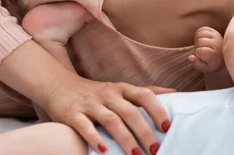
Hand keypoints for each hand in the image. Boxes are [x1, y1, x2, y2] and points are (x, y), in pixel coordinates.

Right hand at [44, 76, 174, 154]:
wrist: (59, 86)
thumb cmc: (97, 92)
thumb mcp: (122, 89)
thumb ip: (146, 92)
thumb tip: (174, 92)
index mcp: (122, 89)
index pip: (144, 96)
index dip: (157, 110)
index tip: (167, 127)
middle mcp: (108, 95)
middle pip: (130, 112)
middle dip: (144, 132)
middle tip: (155, 149)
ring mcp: (90, 104)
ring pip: (111, 120)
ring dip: (125, 139)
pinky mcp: (73, 114)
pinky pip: (85, 126)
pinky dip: (95, 139)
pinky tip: (105, 151)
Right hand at [188, 26, 224, 72]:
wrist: (222, 56)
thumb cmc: (212, 63)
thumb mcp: (205, 68)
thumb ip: (196, 64)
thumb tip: (190, 57)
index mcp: (214, 54)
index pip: (199, 51)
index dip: (197, 54)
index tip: (202, 57)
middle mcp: (217, 44)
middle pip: (199, 42)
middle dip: (197, 47)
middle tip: (202, 51)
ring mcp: (216, 36)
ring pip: (200, 34)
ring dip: (198, 40)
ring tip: (202, 45)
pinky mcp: (214, 31)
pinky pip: (202, 29)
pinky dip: (199, 34)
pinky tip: (203, 40)